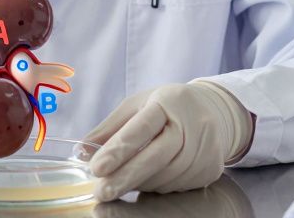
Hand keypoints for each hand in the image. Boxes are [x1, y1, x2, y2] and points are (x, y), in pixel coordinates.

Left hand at [84, 81, 251, 201]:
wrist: (212, 110)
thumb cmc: (167, 107)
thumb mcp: (137, 105)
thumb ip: (110, 128)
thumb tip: (80, 152)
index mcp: (167, 103)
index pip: (141, 128)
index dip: (119, 149)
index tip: (96, 167)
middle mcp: (190, 126)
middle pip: (155, 157)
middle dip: (125, 177)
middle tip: (101, 191)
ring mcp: (204, 149)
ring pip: (165, 177)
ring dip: (138, 183)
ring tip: (120, 182)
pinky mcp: (210, 169)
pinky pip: (176, 186)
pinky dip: (155, 186)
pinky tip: (146, 179)